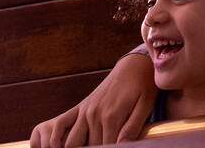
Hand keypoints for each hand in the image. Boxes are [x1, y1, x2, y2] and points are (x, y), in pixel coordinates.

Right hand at [30, 53, 155, 146]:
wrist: (133, 66)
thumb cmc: (143, 85)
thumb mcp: (145, 105)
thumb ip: (133, 127)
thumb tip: (122, 145)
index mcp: (111, 115)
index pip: (107, 146)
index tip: (121, 146)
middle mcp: (94, 114)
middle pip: (91, 146)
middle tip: (111, 142)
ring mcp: (85, 110)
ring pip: (72, 142)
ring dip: (80, 146)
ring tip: (94, 144)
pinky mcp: (80, 107)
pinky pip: (60, 125)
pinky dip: (58, 138)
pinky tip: (63, 145)